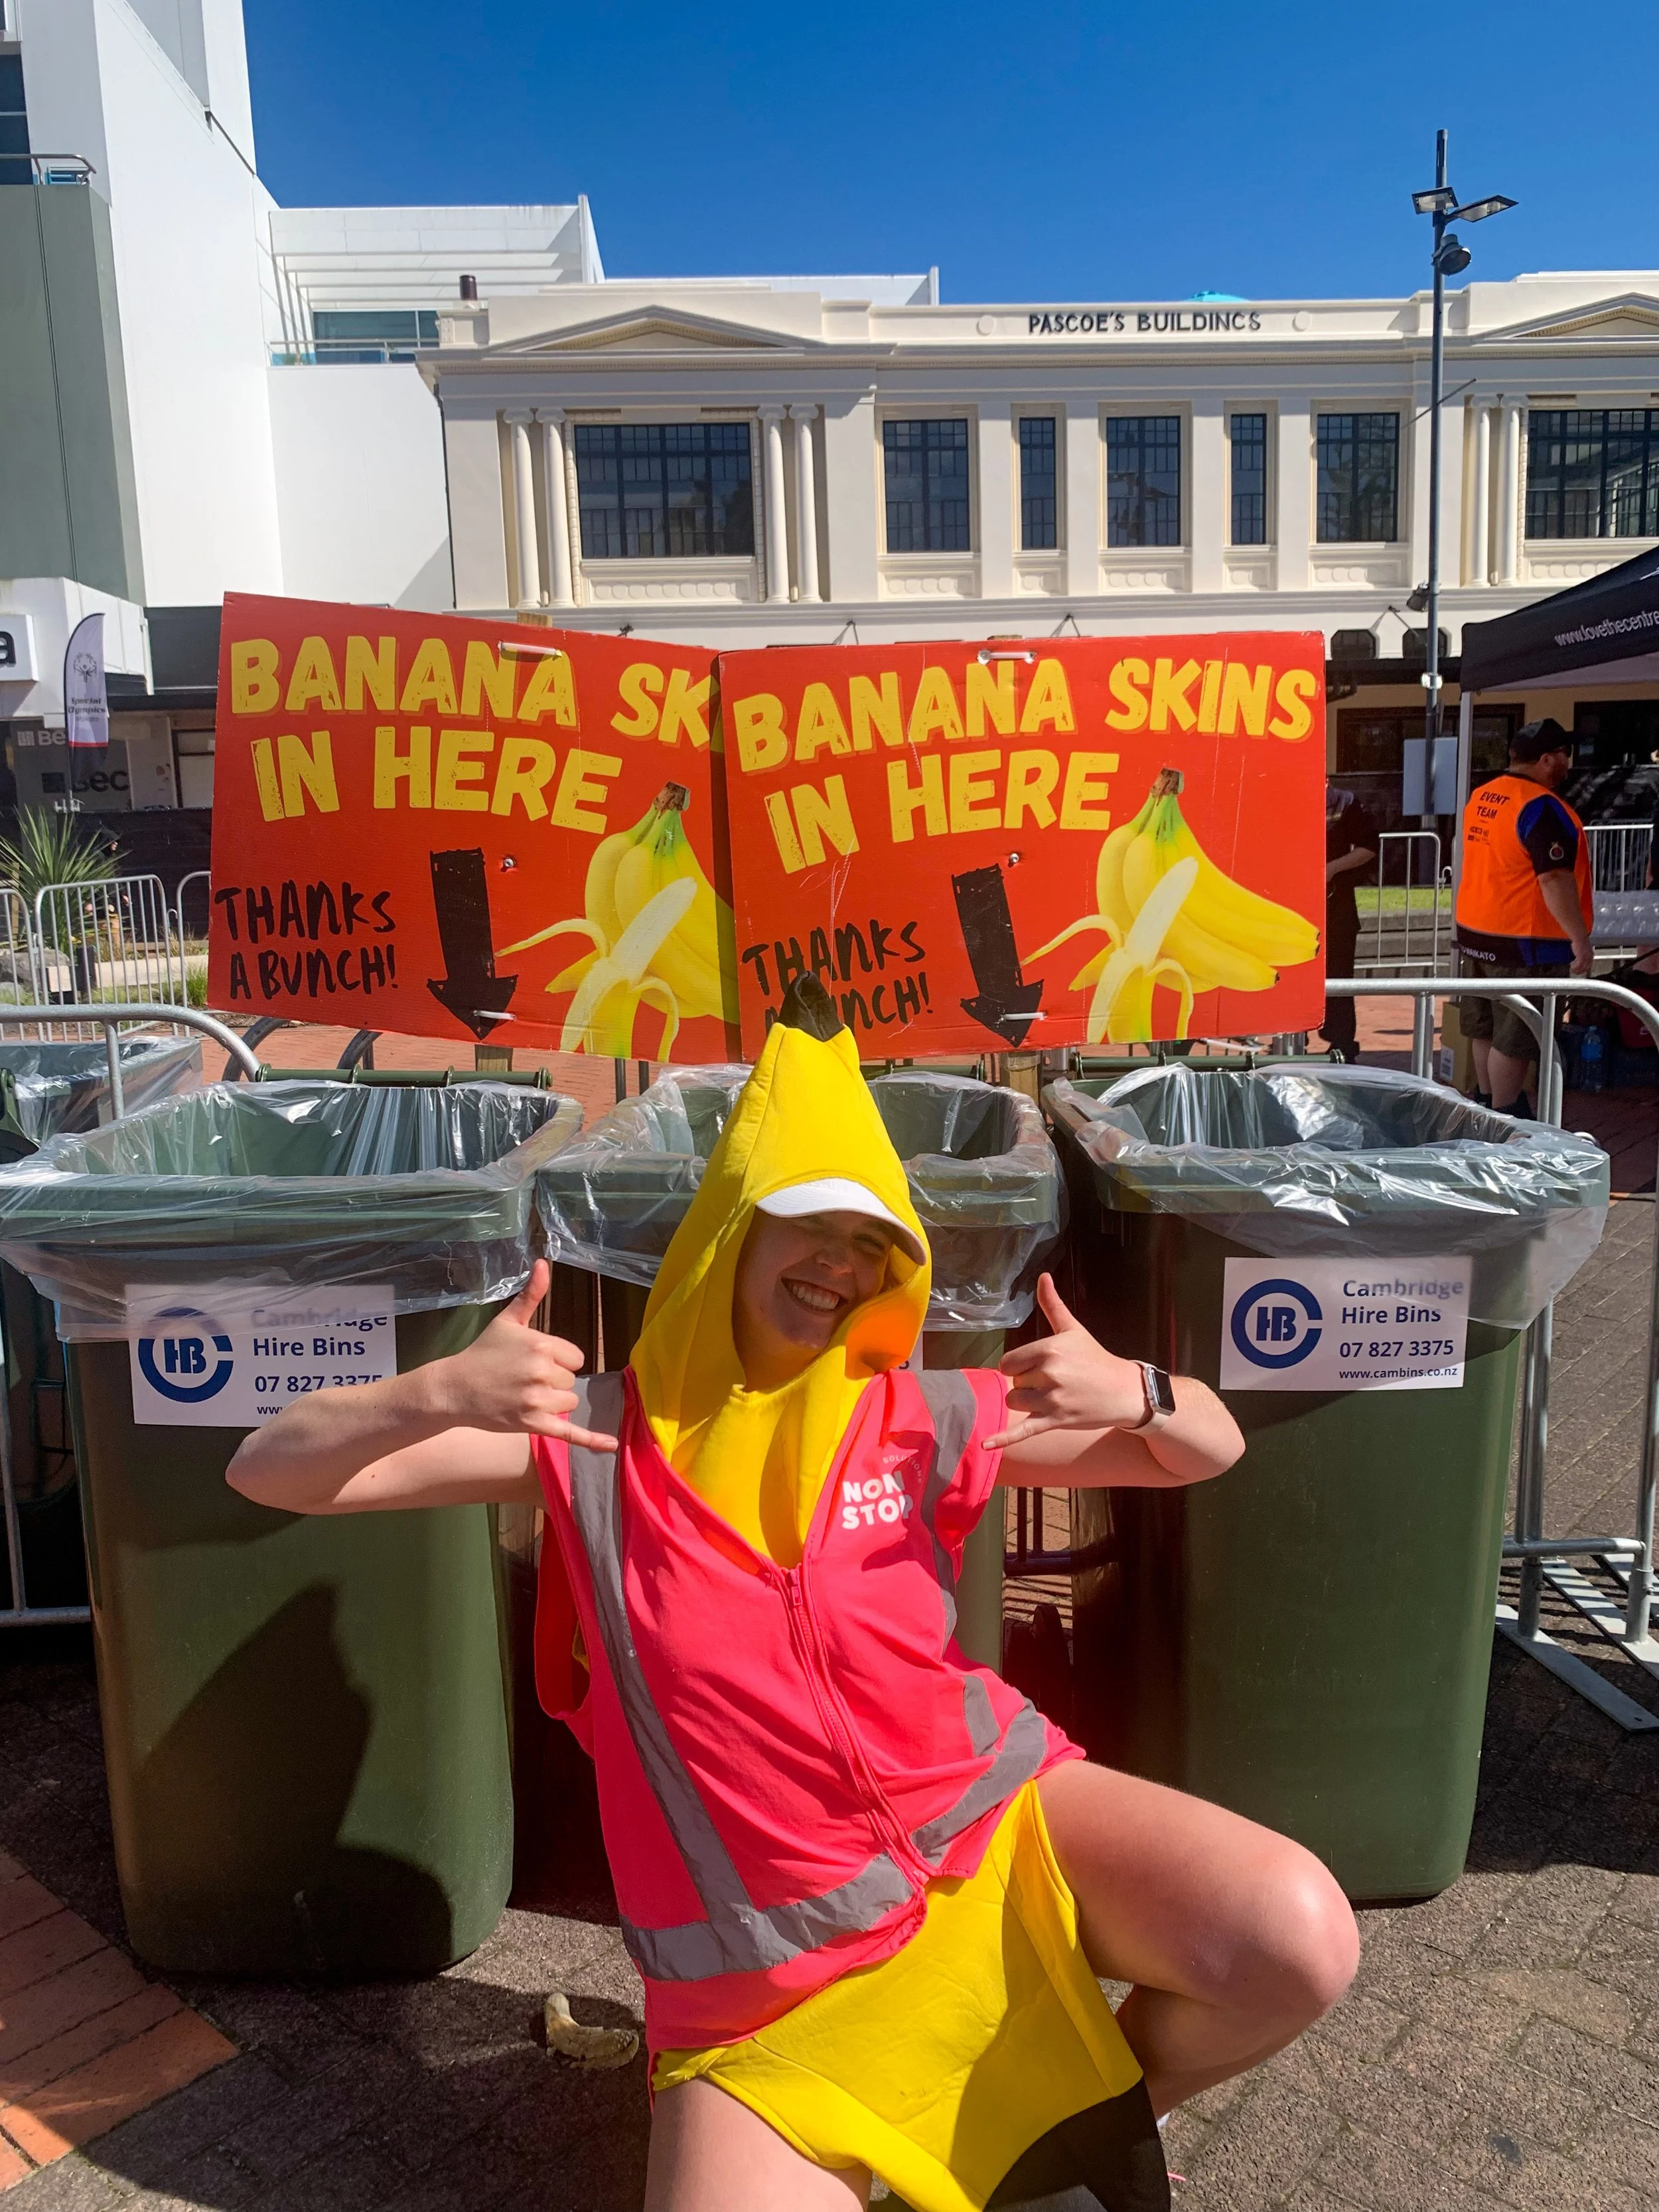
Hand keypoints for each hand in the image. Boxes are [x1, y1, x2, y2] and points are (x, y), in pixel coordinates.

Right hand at [433, 1261, 616, 1448]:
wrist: (455, 1388)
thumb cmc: (483, 1352)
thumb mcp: (508, 1320)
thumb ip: (531, 1294)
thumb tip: (544, 1263)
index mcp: (542, 1344)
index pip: (575, 1357)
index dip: (558, 1360)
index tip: (532, 1361)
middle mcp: (542, 1371)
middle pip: (571, 1380)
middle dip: (552, 1381)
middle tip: (521, 1379)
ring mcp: (537, 1400)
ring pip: (569, 1402)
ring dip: (553, 1402)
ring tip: (523, 1396)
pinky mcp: (533, 1424)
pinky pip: (570, 1433)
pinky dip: (592, 1440)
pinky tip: (612, 1446)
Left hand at [984, 1274, 1147, 1451]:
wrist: (1124, 1391)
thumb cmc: (1095, 1358)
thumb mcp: (1073, 1330)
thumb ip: (1053, 1305)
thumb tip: (1042, 1276)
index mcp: (1049, 1349)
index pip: (1008, 1362)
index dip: (1018, 1366)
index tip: (1037, 1367)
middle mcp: (1049, 1373)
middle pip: (1013, 1382)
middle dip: (1027, 1383)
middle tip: (1053, 1382)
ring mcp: (1052, 1400)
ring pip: (1015, 1402)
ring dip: (1026, 1402)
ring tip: (1050, 1397)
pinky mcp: (1055, 1421)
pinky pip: (1022, 1431)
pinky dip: (1003, 1439)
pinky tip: (984, 1445)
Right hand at [1570, 939, 1594, 977]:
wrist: (1580, 937)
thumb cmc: (1580, 940)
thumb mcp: (1583, 947)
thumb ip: (1582, 952)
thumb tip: (1579, 953)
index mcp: (1591, 954)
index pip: (1589, 964)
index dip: (1585, 968)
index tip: (1581, 969)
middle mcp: (1589, 957)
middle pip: (1587, 967)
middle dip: (1581, 971)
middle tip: (1576, 973)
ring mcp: (1586, 958)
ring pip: (1582, 968)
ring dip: (1577, 971)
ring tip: (1572, 971)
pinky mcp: (1581, 958)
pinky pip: (1578, 966)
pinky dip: (1575, 968)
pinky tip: (1571, 968)